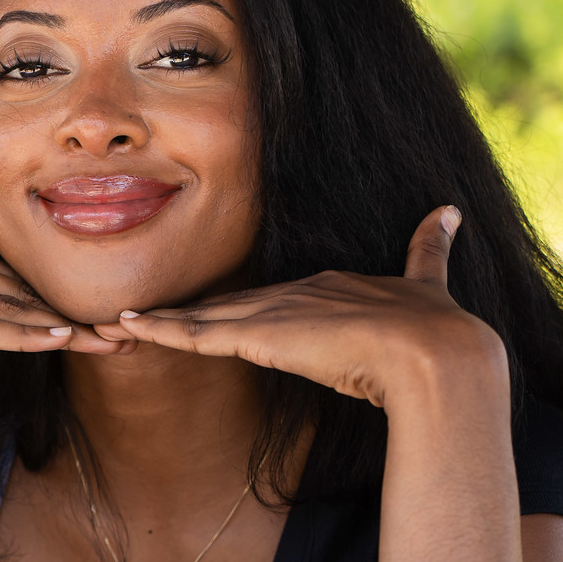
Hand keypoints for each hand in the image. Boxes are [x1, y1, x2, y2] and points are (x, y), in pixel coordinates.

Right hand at [0, 231, 119, 388]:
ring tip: (111, 341)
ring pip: (5, 308)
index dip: (57, 301)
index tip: (104, 319)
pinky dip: (20, 334)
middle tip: (130, 331)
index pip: (9, 277)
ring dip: (61, 327)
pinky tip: (58, 341)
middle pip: (17, 289)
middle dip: (74, 312)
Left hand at [92, 206, 503, 409]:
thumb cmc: (435, 326)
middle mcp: (292, 292)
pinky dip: (161, 331)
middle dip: (182, 310)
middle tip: (137, 312)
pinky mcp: (260, 336)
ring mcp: (274, 312)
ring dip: (158, 322)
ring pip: (201, 318)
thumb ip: (430, 250)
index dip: (229, 308)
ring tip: (114, 322)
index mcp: (325, 285)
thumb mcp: (427, 284)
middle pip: (224, 304)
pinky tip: (128, 328)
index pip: (264, 300)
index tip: (200, 313)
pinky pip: (198, 335)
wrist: (433, 351)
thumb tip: (449, 210)